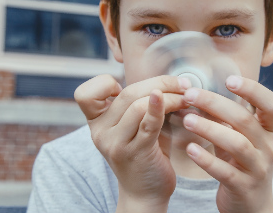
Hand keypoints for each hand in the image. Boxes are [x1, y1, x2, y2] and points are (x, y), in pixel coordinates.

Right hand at [74, 74, 191, 211]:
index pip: (85, 93)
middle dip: (159, 83)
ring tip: (186, 99)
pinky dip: (160, 107)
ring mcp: (115, 143)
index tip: (135, 89)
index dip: (105, 83)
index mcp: (96, 122)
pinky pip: (148, 123)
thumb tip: (165, 79)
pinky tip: (175, 100)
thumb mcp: (132, 127)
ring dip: (169, 96)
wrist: (146, 193)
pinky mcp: (135, 152)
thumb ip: (137, 104)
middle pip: (126, 93)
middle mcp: (100, 132)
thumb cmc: (144, 154)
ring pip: (137, 104)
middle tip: (183, 85)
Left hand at [181, 75, 272, 212]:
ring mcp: (258, 168)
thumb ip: (226, 118)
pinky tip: (190, 150)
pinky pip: (226, 172)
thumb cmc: (242, 163)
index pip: (272, 105)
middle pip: (245, 120)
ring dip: (210, 129)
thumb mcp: (241, 138)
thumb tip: (198, 93)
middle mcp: (268, 147)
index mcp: (270, 131)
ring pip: (237, 144)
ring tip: (187, 119)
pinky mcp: (244, 187)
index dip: (254, 90)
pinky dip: (207, 160)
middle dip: (215, 104)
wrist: (252, 207)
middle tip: (190, 95)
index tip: (229, 79)